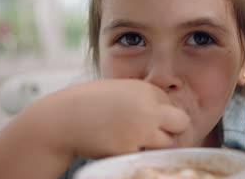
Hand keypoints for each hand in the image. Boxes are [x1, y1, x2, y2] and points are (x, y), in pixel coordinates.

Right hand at [24, 79, 189, 158]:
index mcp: (147, 90)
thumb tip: (163, 114)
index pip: (172, 105)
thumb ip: (143, 99)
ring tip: (130, 139)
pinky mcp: (130, 150)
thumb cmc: (89, 103)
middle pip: (182, 123)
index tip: (143, 118)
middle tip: (153, 134)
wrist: (62, 119)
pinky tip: (117, 145)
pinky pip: (145, 155)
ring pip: (167, 143)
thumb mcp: (121, 90)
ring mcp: (141, 130)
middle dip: (172, 130)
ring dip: (154, 144)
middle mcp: (149, 108)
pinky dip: (135, 153)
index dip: (160, 114)